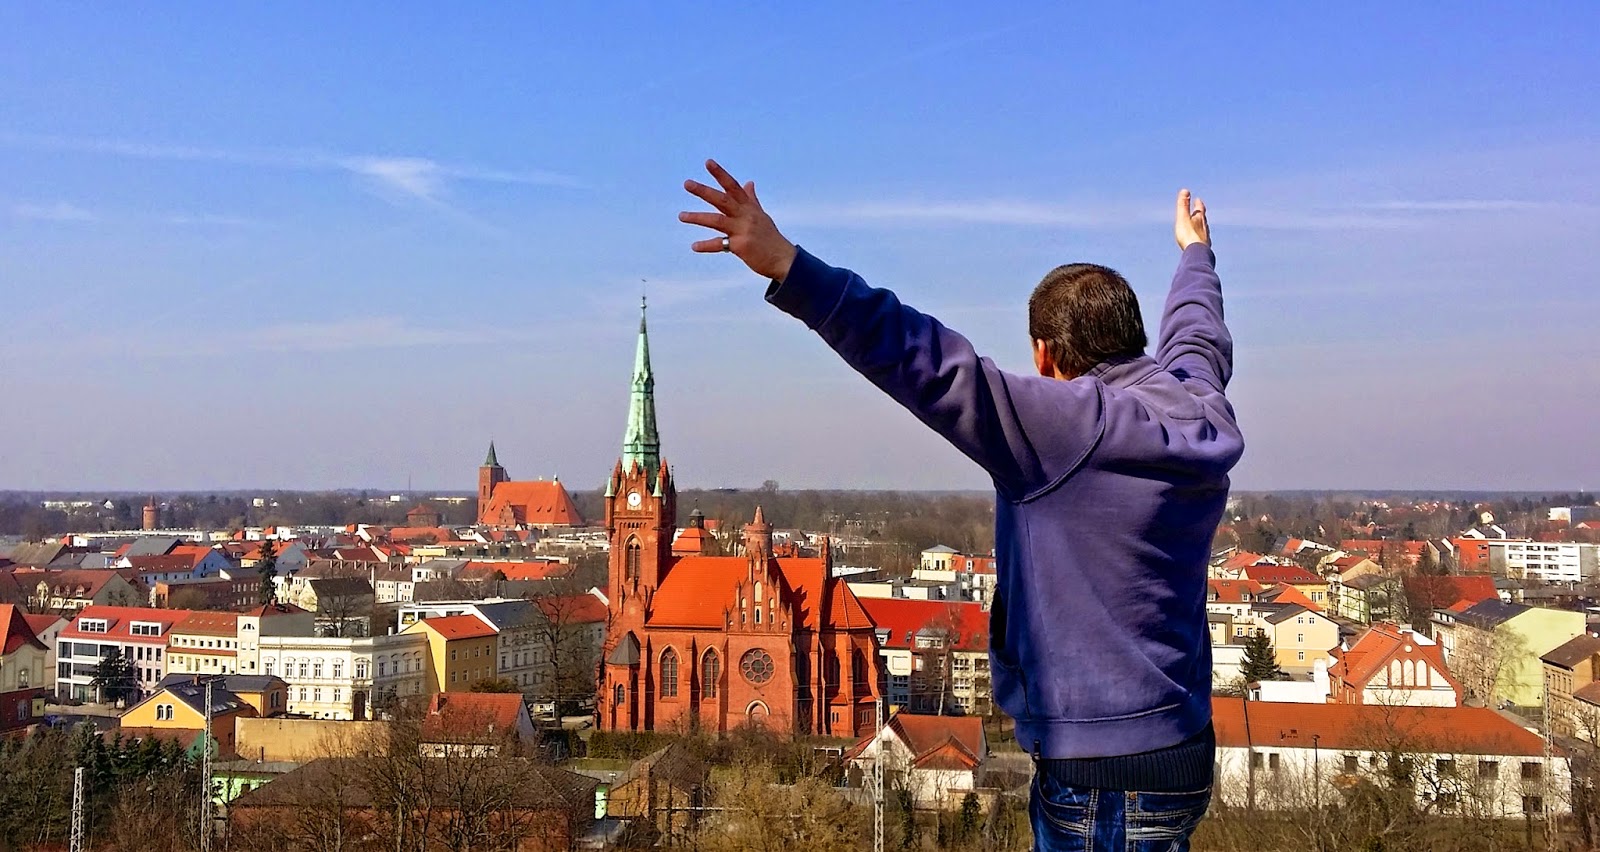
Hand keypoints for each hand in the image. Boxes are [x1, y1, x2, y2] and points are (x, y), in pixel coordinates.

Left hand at [679, 159, 797, 280]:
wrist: (783, 259)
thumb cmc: (770, 237)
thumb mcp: (761, 215)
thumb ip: (752, 199)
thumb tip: (749, 183)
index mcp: (749, 207)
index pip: (733, 186)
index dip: (720, 174)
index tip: (708, 162)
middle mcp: (746, 216)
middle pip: (722, 200)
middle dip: (704, 191)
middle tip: (687, 183)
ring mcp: (743, 230)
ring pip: (716, 220)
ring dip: (697, 217)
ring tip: (681, 216)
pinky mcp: (741, 246)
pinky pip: (720, 244)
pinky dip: (706, 245)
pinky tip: (694, 246)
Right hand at [1175, 188, 1209, 249]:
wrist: (1196, 253)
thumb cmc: (1188, 235)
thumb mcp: (1183, 218)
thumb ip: (1183, 205)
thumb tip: (1185, 190)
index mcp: (1199, 219)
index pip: (1200, 209)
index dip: (1198, 204)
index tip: (1198, 199)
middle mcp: (1204, 228)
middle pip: (1203, 219)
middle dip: (1201, 214)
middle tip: (1200, 211)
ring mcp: (1205, 238)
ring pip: (1204, 230)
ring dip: (1202, 226)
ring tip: (1201, 226)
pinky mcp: (1204, 248)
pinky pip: (1203, 241)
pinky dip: (1201, 238)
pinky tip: (1200, 242)